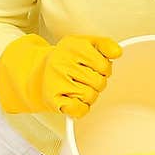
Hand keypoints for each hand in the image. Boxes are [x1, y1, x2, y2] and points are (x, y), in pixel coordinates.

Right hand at [0, 33, 121, 117]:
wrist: (36, 74)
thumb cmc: (65, 60)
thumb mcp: (84, 45)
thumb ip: (104, 45)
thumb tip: (118, 52)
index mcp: (73, 46)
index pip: (105, 66)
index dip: (104, 69)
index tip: (94, 68)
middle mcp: (62, 63)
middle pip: (99, 82)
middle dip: (97, 83)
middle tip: (85, 79)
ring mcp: (55, 82)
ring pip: (91, 96)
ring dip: (89, 96)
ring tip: (78, 88)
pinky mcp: (52, 100)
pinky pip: (79, 110)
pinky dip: (81, 108)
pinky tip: (73, 99)